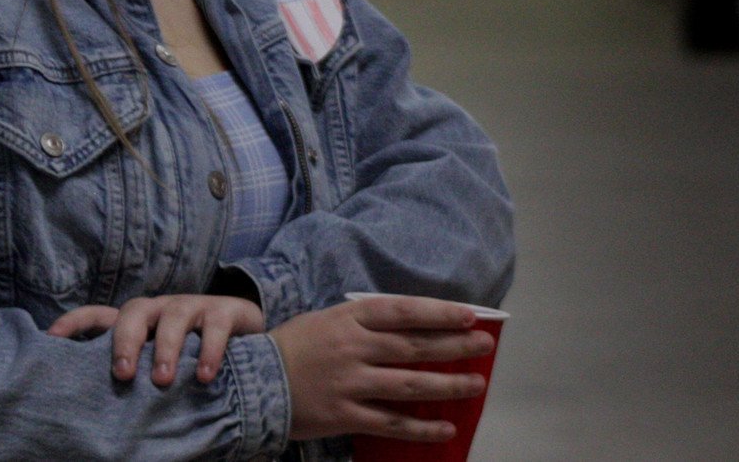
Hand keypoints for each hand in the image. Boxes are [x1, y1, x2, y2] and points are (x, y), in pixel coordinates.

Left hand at [48, 294, 266, 385]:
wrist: (247, 330)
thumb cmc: (191, 350)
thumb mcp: (161, 358)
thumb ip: (137, 371)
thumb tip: (102, 408)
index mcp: (139, 321)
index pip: (99, 314)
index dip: (74, 323)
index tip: (51, 338)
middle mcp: (160, 309)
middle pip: (133, 312)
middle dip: (125, 341)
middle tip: (123, 374)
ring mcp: (192, 307)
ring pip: (172, 318)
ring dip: (166, 349)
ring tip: (162, 380)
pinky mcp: (223, 312)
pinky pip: (213, 328)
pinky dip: (208, 351)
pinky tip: (204, 376)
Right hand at [269, 295, 496, 443]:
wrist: (254, 380)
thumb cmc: (293, 347)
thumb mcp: (325, 320)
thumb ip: (362, 323)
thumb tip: (408, 327)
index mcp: (347, 318)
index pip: (401, 311)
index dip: (437, 313)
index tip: (469, 315)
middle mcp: (352, 348)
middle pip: (413, 346)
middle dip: (454, 345)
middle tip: (484, 344)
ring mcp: (349, 383)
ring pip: (409, 384)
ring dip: (448, 385)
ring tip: (476, 384)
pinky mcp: (345, 415)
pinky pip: (392, 422)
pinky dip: (422, 427)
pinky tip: (446, 426)